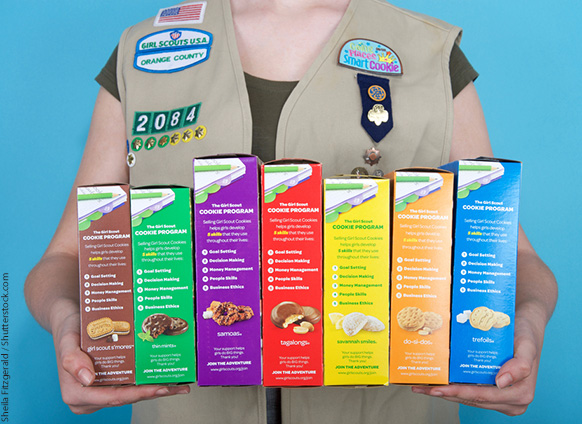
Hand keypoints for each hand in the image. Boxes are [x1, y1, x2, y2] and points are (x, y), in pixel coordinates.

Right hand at [54, 309, 189, 413]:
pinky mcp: (109, 383)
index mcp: (77, 394)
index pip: (113, 397)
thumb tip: (87, 379)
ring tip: (178, 384)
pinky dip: (147, 380)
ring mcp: (100, 391)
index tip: (159, 388)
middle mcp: (89, 397)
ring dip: (155, 388)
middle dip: (153, 392)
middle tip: (177, 387)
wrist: (69, 319)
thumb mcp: (67, 340)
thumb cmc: (67, 329)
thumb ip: (71, 360)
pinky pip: (130, 384)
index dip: (138, 395)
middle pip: (127, 398)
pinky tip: (165, 375)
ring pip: (131, 393)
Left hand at [411, 314, 539, 415]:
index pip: (482, 396)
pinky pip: (470, 392)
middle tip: (421, 388)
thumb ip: (520, 365)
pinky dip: (453, 388)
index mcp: (520, 394)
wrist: (525, 325)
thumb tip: (501, 382)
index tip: (437, 389)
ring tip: (423, 386)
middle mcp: (511, 401)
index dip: (457, 393)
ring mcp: (501, 399)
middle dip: (446, 394)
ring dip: (446, 393)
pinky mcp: (492, 393)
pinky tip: (437, 382)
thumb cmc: (526, 333)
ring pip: (468, 399)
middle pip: (472, 400)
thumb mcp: (526, 345)